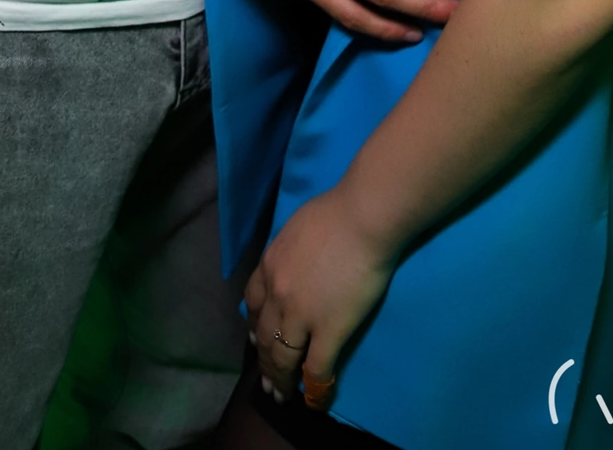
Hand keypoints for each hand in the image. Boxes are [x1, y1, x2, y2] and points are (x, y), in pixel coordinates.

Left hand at [248, 190, 390, 409]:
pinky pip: (316, 368)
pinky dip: (313, 388)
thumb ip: (288, 251)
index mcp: (269, 266)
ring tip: (282, 395)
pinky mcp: (328, 330)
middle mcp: (277, 294)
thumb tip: (294, 261)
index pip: (252, 303)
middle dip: (263, 362)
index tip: (257, 339)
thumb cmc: (335, 213)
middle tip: (266, 381)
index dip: (254, 325)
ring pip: (282, 357)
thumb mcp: (295, 229)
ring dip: (279, 380)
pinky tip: (314, 399)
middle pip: (264, 336)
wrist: (360, 218)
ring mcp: (300, 315)